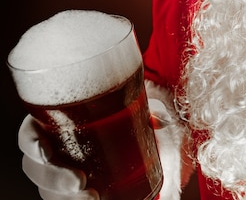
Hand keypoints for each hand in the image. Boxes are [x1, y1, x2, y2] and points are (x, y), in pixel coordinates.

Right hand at [18, 99, 170, 199]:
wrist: (146, 143)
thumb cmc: (133, 119)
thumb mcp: (143, 111)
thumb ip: (152, 113)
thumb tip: (159, 121)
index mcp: (57, 123)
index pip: (30, 134)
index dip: (31, 143)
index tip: (45, 151)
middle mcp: (53, 150)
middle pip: (35, 168)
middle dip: (52, 179)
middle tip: (79, 183)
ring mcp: (61, 173)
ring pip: (48, 191)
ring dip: (63, 197)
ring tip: (92, 198)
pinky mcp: (73, 191)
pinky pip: (64, 199)